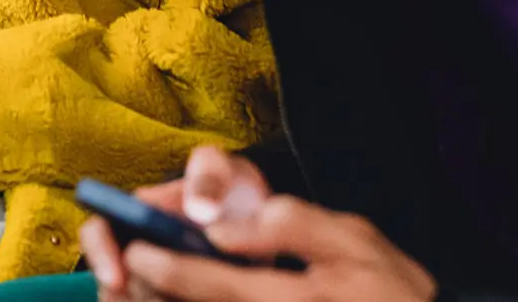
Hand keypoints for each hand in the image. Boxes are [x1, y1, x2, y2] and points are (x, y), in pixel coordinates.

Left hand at [83, 147, 435, 301]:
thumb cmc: (390, 289)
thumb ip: (289, 224)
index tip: (138, 250)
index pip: (216, 285)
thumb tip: (220, 228)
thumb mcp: (352, 239)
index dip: (169, 267)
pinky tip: (190, 297)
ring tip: (146, 288)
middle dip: (155, 295)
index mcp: (297, 300)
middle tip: (127, 273)